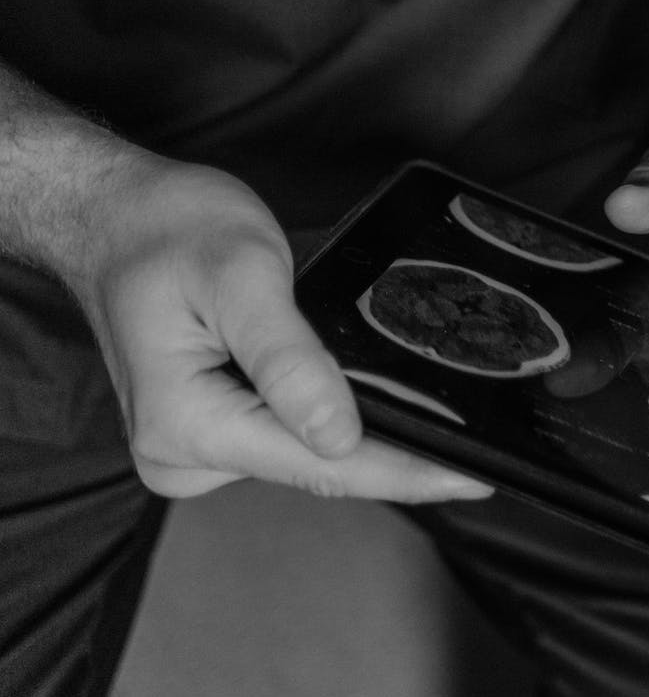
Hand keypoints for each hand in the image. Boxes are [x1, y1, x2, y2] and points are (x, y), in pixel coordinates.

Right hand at [67, 159, 492, 501]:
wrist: (114, 217)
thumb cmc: (169, 229)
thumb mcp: (241, 275)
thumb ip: (289, 361)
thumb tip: (338, 435)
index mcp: (185, 425)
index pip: (321, 466)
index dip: (407, 474)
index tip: (477, 480)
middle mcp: (184, 456)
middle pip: (320, 469)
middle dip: (399, 454)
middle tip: (486, 446)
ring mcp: (196, 451)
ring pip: (311, 455)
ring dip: (371, 434)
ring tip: (441, 417)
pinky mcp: (213, 433)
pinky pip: (292, 437)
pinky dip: (338, 417)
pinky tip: (383, 401)